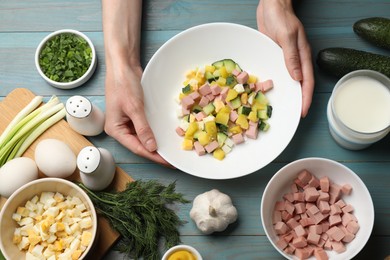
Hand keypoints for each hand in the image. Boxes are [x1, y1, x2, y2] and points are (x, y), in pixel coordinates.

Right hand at [104, 63, 169, 165]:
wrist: (123, 65)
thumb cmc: (124, 84)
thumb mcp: (134, 108)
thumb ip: (143, 129)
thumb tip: (151, 148)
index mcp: (115, 129)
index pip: (137, 148)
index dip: (153, 156)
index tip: (167, 162)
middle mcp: (120, 128)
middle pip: (140, 145)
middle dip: (155, 152)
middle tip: (172, 158)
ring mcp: (127, 122)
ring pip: (143, 137)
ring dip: (156, 142)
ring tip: (170, 150)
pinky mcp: (134, 115)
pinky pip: (145, 127)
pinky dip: (154, 132)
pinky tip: (164, 136)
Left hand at [257, 0, 313, 117]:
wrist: (271, 6)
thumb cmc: (281, 17)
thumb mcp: (287, 36)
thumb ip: (291, 57)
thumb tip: (296, 78)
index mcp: (302, 56)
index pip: (307, 82)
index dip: (306, 98)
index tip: (303, 112)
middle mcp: (296, 60)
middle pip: (300, 84)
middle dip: (299, 101)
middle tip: (293, 116)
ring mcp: (286, 59)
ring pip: (289, 81)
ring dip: (288, 94)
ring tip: (284, 109)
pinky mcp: (276, 57)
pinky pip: (279, 73)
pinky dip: (278, 84)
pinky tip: (272, 92)